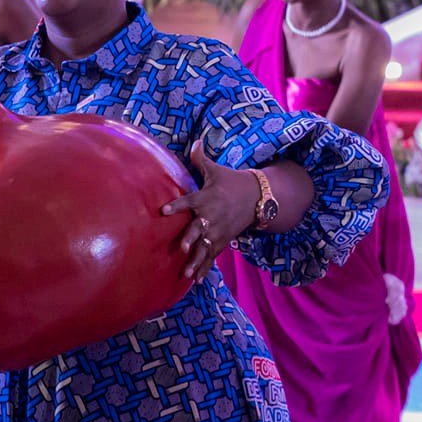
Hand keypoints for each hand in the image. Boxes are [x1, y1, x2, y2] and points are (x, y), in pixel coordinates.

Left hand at [160, 139, 258, 281]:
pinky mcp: (223, 240)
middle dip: (192, 238)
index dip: (176, 205)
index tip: (163, 210)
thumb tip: (194, 141)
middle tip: (183, 247)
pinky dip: (204, 268)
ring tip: (185, 273)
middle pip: (199, 229)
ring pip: (205, 247)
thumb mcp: (216, 171)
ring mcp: (218, 231)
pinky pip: (212, 256)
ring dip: (195, 260)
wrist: (258, 197)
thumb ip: (200, 159)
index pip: (188, 201)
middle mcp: (211, 216)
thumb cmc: (232, 182)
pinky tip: (194, 281)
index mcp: (205, 198)